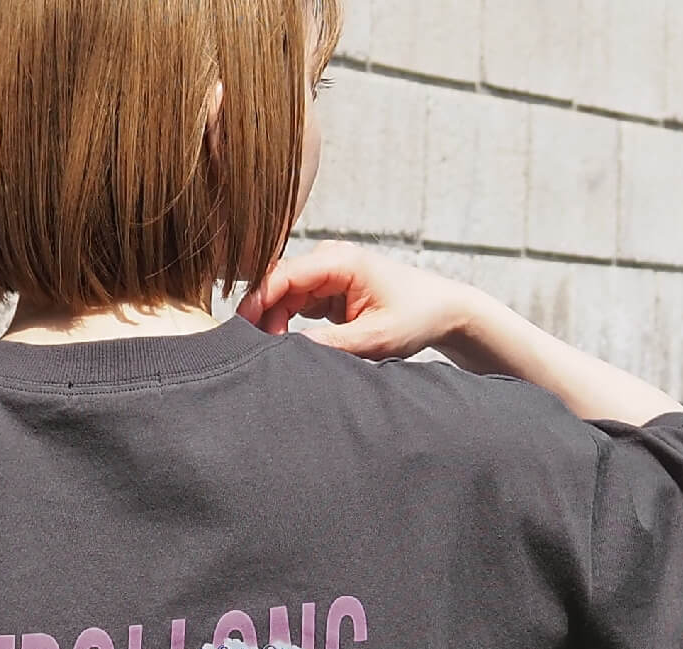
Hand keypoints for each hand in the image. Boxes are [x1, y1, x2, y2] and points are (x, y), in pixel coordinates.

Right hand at [237, 243, 476, 360]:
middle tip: (255, 352)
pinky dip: (286, 325)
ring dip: (274, 324)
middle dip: (262, 316)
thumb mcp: (374, 338)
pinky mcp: (327, 290)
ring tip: (274, 354)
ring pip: (283, 297)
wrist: (442, 311)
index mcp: (340, 261)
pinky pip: (294, 305)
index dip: (257, 301)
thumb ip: (329, 344)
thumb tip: (287, 351)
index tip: (240, 330)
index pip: (283, 274)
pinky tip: (284, 346)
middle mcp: (330, 260)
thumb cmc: (416, 316)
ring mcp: (327, 274)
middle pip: (277, 284)